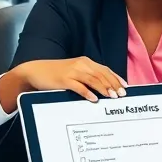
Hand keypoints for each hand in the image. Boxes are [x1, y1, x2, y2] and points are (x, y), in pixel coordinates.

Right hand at [13, 57, 127, 102]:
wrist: (36, 71)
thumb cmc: (56, 73)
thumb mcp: (74, 72)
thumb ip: (88, 76)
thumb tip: (103, 87)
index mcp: (85, 62)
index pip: (104, 70)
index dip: (115, 78)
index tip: (124, 87)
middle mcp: (80, 65)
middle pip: (101, 75)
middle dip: (113, 84)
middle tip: (121, 94)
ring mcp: (72, 72)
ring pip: (92, 79)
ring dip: (104, 88)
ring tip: (112, 96)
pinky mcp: (63, 80)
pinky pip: (78, 86)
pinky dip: (87, 92)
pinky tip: (94, 99)